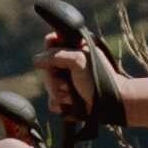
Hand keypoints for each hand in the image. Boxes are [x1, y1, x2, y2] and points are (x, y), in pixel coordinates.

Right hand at [37, 3, 106, 126]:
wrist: (110, 104)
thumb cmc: (98, 79)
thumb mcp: (78, 61)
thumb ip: (56, 55)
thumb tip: (36, 60)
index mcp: (74, 48)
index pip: (51, 43)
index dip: (49, 52)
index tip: (55, 63)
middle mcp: (69, 62)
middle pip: (46, 67)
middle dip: (54, 79)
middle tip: (66, 84)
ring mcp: (66, 80)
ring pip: (48, 85)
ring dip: (58, 92)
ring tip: (72, 95)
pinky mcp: (66, 97)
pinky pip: (52, 100)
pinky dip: (60, 103)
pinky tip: (70, 103)